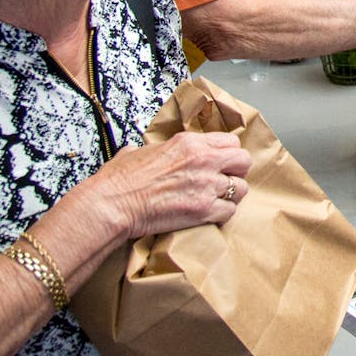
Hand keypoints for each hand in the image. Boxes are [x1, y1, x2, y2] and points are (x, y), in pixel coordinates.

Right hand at [88, 131, 251, 239]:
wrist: (112, 204)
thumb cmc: (120, 180)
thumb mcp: (140, 150)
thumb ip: (155, 149)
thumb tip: (144, 151)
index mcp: (189, 143)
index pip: (230, 142)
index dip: (228, 153)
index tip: (222, 162)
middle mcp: (203, 160)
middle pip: (244, 161)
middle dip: (236, 171)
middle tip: (224, 180)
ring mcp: (205, 185)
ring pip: (241, 188)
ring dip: (231, 195)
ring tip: (217, 199)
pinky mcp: (203, 210)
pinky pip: (230, 211)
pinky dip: (222, 214)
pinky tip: (209, 214)